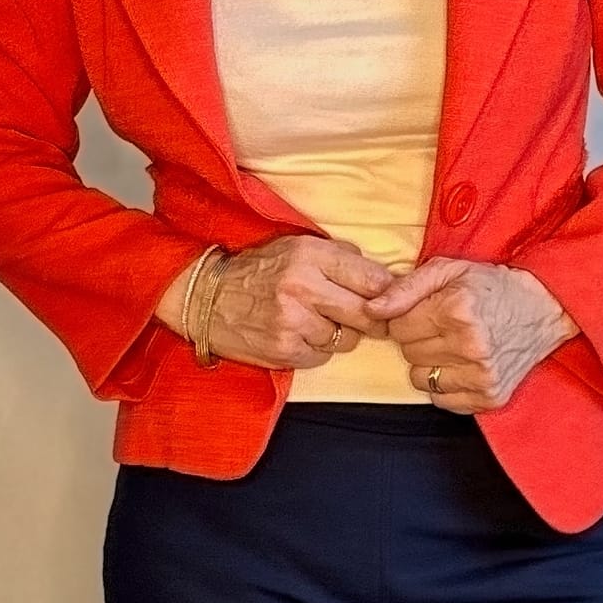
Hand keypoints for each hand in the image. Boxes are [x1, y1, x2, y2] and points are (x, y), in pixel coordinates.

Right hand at [197, 236, 394, 370]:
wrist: (210, 296)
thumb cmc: (260, 269)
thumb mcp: (297, 245)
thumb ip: (339, 256)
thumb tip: (381, 276)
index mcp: (311, 255)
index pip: (372, 278)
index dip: (389, 292)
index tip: (392, 298)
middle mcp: (304, 287)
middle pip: (367, 313)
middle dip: (376, 320)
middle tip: (376, 320)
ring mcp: (293, 322)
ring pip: (347, 339)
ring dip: (342, 334)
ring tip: (321, 321)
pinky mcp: (284, 350)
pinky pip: (323, 356)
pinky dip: (319, 349)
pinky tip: (302, 334)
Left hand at [363, 257, 579, 413]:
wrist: (543, 308)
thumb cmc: (491, 286)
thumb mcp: (448, 269)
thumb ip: (405, 288)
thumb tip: (371, 310)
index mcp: (457, 310)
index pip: (398, 326)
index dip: (405, 315)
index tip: (424, 309)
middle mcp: (470, 346)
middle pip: (408, 352)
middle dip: (417, 337)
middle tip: (440, 323)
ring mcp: (482, 376)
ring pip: (419, 378)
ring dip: (428, 361)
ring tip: (451, 343)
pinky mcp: (489, 397)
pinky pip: (441, 399)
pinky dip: (444, 382)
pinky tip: (461, 362)